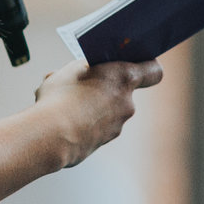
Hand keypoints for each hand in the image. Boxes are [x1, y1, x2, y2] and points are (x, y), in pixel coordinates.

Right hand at [35, 58, 163, 167]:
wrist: (50, 137)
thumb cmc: (60, 98)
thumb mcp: (70, 70)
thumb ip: (85, 69)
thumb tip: (85, 72)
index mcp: (124, 77)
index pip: (153, 70)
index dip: (146, 65)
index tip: (134, 62)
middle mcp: (127, 102)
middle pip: (123, 91)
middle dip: (105, 87)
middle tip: (83, 83)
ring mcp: (117, 125)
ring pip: (107, 110)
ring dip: (93, 107)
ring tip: (66, 105)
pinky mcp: (103, 142)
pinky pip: (97, 127)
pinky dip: (86, 123)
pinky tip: (64, 121)